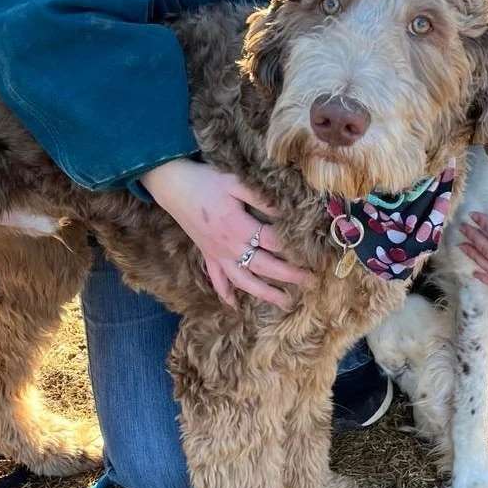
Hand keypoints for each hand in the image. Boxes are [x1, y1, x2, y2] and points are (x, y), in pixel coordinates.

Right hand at [141, 158, 313, 309]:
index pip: (273, 242)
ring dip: (264, 292)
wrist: (174, 185)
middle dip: (289, 275)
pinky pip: (216, 279)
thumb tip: (284, 212)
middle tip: (312, 282)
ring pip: (243, 280)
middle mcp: (230, 247)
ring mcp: (218, 254)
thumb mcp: (236, 184)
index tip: (313, 254)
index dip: (293, 248)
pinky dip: (225, 293)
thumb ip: (261, 200)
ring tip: (284, 302)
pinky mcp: (208, 255)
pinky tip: (234, 305)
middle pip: (264, 266)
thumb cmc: (207, 182)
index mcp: (239, 228)